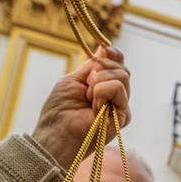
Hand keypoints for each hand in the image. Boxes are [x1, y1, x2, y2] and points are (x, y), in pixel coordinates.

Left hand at [31, 46, 130, 170]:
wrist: (57, 133)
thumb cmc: (59, 111)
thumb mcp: (73, 80)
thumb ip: (91, 66)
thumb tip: (105, 48)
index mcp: (104, 87)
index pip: (118, 65)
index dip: (113, 54)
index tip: (104, 50)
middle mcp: (116, 97)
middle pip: (122, 68)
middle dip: (101, 69)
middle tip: (86, 84)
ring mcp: (121, 107)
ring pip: (122, 75)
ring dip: (99, 81)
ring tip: (88, 97)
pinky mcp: (124, 116)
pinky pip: (118, 88)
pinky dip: (102, 91)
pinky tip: (94, 106)